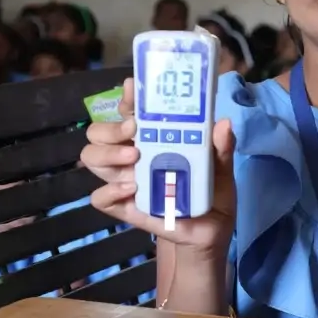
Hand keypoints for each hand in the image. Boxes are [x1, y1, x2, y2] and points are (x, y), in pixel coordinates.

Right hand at [80, 78, 235, 256]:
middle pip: (99, 132)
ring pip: (93, 158)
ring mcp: (126, 180)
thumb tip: (223, 124)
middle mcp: (134, 154)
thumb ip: (221, 148)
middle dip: (111, 128)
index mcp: (154, 138)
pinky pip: (100, 198)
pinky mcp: (125, 207)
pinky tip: (133, 189)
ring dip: (108, 154)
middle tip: (134, 131)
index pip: (130, 112)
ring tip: (135, 157)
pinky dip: (111, 191)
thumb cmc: (211, 191)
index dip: (127, 98)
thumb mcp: (221, 168)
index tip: (133, 88)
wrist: (209, 229)